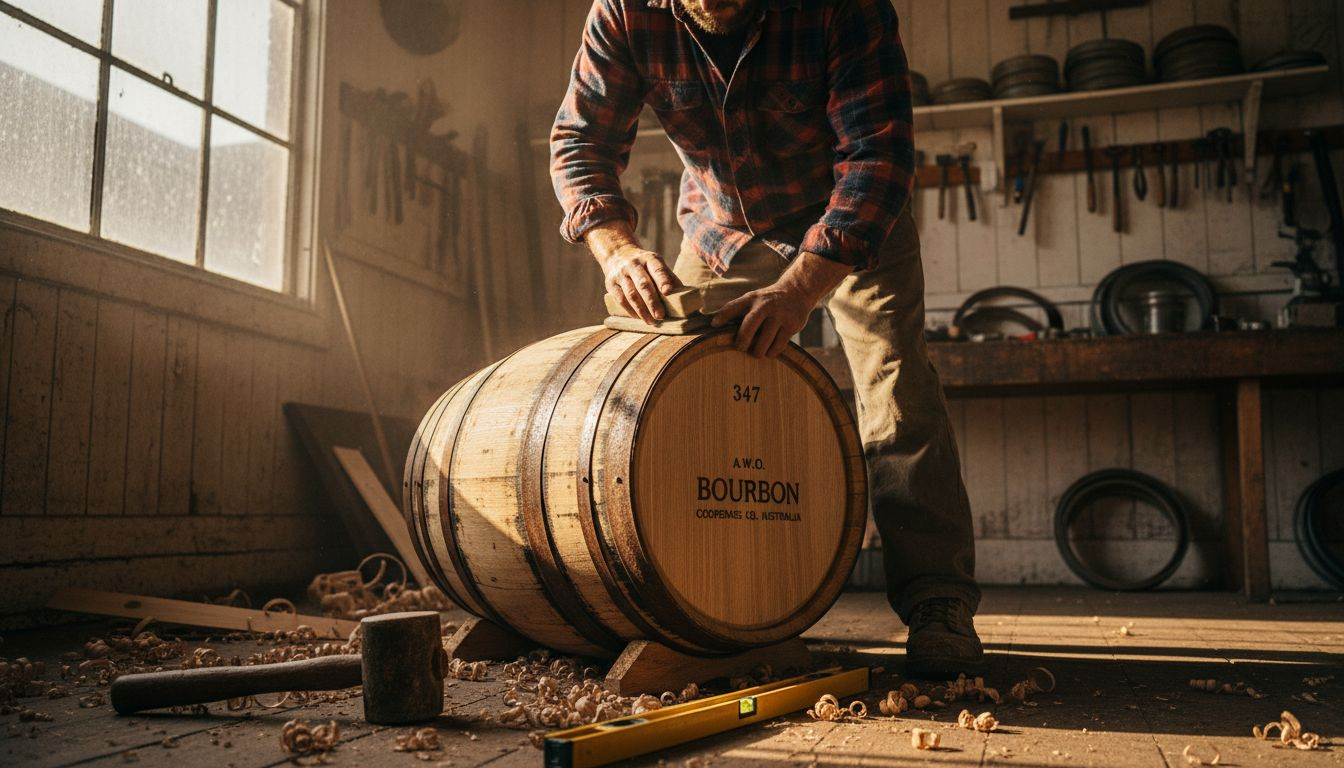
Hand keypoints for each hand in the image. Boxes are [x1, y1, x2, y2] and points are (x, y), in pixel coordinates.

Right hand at [602, 245, 681, 322]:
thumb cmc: (645, 265)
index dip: (663, 280)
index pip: (657, 269)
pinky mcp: (611, 283)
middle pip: (643, 284)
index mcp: (649, 258)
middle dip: (652, 302)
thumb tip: (685, 296)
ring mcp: (621, 274)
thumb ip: (670, 278)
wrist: (618, 254)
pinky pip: (621, 299)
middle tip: (661, 316)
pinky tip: (639, 318)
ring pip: (631, 294)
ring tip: (651, 321)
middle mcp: (633, 264)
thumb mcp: (657, 264)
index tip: (668, 292)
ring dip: (642, 310)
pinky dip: (631, 311)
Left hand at [711, 251, 851, 357]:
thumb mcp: (752, 299)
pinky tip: (769, 351)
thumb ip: (735, 309)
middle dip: (742, 342)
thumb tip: (714, 324)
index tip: (714, 325)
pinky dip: (772, 352)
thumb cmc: (768, 300)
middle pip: (749, 328)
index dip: (722, 316)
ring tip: (757, 352)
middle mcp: (765, 305)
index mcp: (752, 298)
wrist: (797, 292)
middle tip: (741, 348)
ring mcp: (779, 315)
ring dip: (758, 351)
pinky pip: (778, 346)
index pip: (733, 306)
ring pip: (764, 342)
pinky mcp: (791, 325)